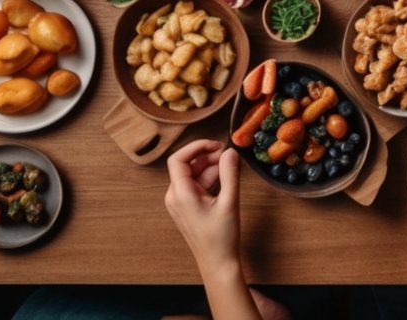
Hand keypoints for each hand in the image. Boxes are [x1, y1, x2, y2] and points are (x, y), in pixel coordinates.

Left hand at [164, 139, 240, 270]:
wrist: (217, 261)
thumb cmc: (221, 236)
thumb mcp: (229, 201)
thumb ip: (230, 174)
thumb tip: (230, 151)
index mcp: (180, 194)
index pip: (178, 159)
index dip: (197, 147)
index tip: (217, 145)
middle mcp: (175, 196)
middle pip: (187, 165)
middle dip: (207, 157)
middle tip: (228, 155)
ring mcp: (180, 202)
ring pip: (193, 174)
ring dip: (210, 167)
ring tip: (230, 168)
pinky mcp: (187, 206)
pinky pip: (196, 185)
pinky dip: (209, 179)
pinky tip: (225, 180)